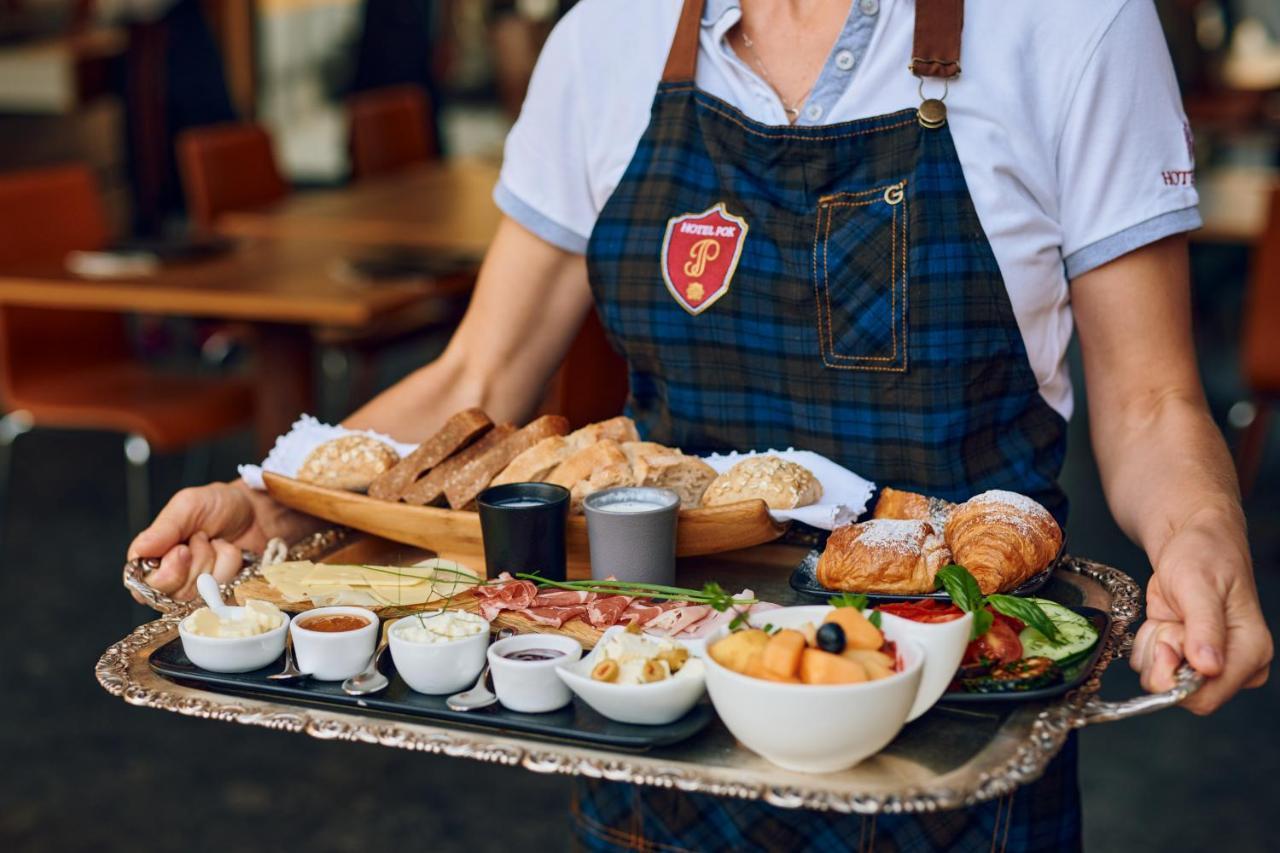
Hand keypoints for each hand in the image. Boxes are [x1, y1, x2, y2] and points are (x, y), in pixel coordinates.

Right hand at [127, 480, 316, 601]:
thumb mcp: (188, 505)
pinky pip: (223, 594)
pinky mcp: (221, 596)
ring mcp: (198, 590)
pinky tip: (232, 554)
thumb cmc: (221, 505)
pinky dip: (232, 569)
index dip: (166, 571)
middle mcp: (172, 578)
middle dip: (196, 562)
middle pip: (173, 593)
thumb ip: (164, 528)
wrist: (258, 511)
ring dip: (216, 563)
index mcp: (153, 558)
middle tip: (204, 538)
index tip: (183, 549)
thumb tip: (140, 551)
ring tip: (219, 543)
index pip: (143, 585)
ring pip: (199, 594)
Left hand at [1131, 509, 1271, 713]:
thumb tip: (1209, 667)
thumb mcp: (1200, 586)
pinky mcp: (1184, 656)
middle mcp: (1233, 665)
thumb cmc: (1204, 554)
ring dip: (1152, 647)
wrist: (1191, 540)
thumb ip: (1204, 628)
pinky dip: (1147, 643)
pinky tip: (1164, 619)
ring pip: (1161, 681)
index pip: (1208, 696)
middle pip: (1182, 693)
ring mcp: (1207, 662)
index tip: (1167, 641)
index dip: (1176, 678)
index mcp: (1251, 652)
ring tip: (1170, 616)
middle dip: (1162, 659)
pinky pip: (1150, 667)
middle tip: (1168, 624)